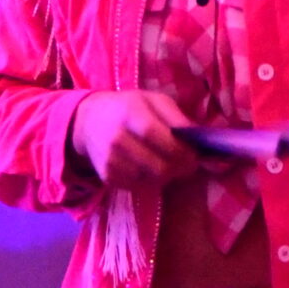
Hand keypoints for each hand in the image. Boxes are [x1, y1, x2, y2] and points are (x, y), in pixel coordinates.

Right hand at [70, 89, 200, 188]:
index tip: (194, 156)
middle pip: (158, 166)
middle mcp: (117, 138)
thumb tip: (198, 137)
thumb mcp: (153, 100)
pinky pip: (138, 187)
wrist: (90, 121)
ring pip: (151, 181)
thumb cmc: (129, 108)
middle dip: (179, 169)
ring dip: (166, 176)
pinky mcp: (107, 176)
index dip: (180, 151)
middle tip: (188, 164)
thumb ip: (176, 117)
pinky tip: (149, 168)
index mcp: (130, 113)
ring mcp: (110, 160)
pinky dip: (149, 181)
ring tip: (167, 163)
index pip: (158, 137)